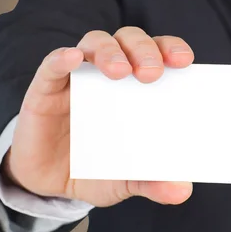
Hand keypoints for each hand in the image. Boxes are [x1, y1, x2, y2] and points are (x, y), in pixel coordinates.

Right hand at [2, 27, 193, 206]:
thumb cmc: (95, 169)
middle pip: (129, 40)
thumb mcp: (127, 179)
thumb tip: (182, 191)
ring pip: (95, 43)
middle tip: (151, 73)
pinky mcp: (45, 89)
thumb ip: (153, 181)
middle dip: (143, 50)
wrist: (49, 185)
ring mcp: (77, 78)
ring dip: (109, 51)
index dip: (171, 49)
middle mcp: (109, 73)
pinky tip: (71, 59)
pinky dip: (61, 58)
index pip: (158, 53)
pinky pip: (51, 65)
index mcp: (137, 87)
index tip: (185, 61)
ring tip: (120, 71)